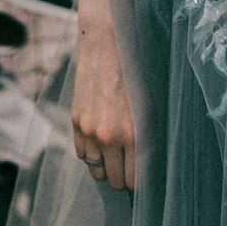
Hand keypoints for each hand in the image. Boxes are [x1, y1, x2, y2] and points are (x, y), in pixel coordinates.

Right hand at [72, 15, 135, 190]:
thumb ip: (148, 135)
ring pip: (96, 170)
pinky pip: (82, 154)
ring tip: (115, 156)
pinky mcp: (75, 121)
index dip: (140, 182)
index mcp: (134, 133)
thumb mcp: (151, 104)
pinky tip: (100, 142)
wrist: (108, 44)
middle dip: (124, 177)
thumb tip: (146, 162)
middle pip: (115, 180)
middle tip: (129, 168)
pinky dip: (91, 153)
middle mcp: (110, 136)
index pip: (135, 179)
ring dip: (106, 167)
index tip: (142, 177)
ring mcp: (89, 130)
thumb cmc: (136, 70)